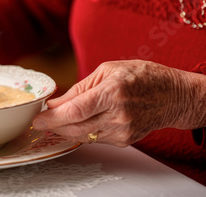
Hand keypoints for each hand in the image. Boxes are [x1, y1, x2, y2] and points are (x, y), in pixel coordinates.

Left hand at [32, 60, 205, 146]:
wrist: (172, 95)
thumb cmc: (142, 76)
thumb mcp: (107, 70)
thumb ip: (79, 88)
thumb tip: (56, 103)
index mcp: (112, 91)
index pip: (75, 111)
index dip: (52, 118)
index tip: (38, 118)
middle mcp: (118, 114)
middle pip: (75, 127)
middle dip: (53, 126)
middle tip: (40, 121)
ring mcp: (122, 130)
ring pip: (83, 135)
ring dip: (65, 130)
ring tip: (56, 120)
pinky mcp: (125, 140)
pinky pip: (95, 138)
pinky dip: (82, 131)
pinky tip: (77, 123)